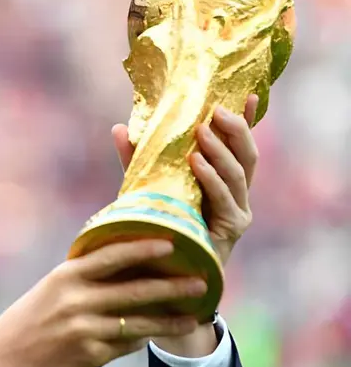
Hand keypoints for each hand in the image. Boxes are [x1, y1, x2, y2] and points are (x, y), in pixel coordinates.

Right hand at [0, 239, 204, 366]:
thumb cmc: (26, 324)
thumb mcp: (49, 292)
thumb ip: (82, 281)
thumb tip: (125, 271)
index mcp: (65, 277)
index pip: (111, 256)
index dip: (143, 248)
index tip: (171, 243)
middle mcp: (76, 300)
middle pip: (134, 289)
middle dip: (172, 286)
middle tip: (201, 281)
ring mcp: (84, 329)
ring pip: (138, 322)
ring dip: (170, 319)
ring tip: (195, 316)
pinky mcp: (89, 356)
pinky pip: (126, 345)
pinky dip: (142, 340)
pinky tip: (158, 336)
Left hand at [111, 95, 259, 266]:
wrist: (161, 273)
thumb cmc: (158, 227)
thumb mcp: (146, 186)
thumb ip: (136, 159)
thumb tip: (119, 127)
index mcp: (223, 180)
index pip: (238, 145)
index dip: (246, 120)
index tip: (245, 93)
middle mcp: (237, 194)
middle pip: (247, 155)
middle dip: (236, 130)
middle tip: (216, 110)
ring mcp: (238, 211)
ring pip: (238, 174)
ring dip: (220, 151)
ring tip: (202, 131)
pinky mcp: (231, 229)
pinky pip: (225, 199)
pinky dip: (211, 179)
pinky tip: (197, 164)